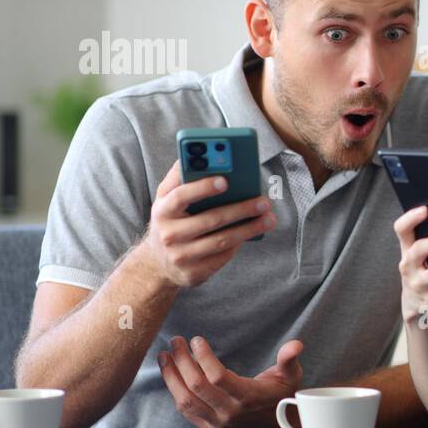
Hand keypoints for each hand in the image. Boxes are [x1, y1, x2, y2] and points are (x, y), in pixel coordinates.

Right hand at [140, 160, 276, 288]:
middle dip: (241, 209)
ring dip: (249, 229)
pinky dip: (240, 243)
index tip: (226, 180)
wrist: (158, 263)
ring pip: (222, 241)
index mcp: (162, 211)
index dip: (203, 188)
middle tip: (264, 201)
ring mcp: (181, 256)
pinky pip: (223, 257)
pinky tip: (253, 232)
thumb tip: (192, 154)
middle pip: (210, 220)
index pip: (181, 197)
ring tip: (269, 218)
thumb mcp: (166, 200)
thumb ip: (179, 177)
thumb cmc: (170, 222)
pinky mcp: (194, 273)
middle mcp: (169, 235)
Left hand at [159, 335, 303, 427]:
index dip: (204, 357)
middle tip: (176, 341)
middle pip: (197, 386)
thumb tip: (296, 344)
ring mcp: (218, 423)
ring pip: (186, 400)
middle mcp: (230, 413)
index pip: (218, 377)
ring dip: (171, 377)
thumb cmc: (283, 396)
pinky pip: (186, 410)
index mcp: (248, 398)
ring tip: (164, 356)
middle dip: (182, 361)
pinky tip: (171, 374)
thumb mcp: (290, 376)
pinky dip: (175, 391)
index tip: (197, 339)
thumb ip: (289, 359)